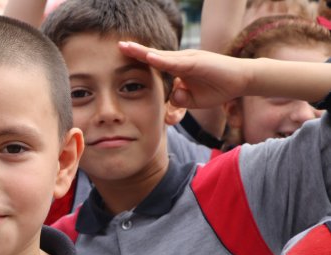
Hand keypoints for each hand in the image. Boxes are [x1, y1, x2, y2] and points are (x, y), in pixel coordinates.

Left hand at [118, 41, 251, 108]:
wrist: (242, 81)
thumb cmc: (217, 88)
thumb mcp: (193, 100)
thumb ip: (179, 101)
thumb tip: (171, 102)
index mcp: (178, 68)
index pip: (155, 63)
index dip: (139, 59)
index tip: (122, 55)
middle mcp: (181, 60)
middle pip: (154, 56)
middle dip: (135, 51)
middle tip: (118, 45)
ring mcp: (188, 59)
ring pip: (162, 56)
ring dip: (144, 52)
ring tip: (127, 48)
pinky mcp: (197, 62)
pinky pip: (177, 62)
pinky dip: (163, 60)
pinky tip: (151, 57)